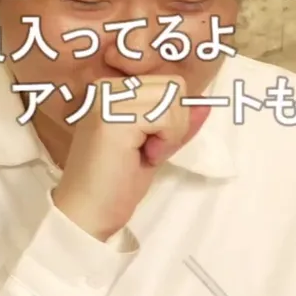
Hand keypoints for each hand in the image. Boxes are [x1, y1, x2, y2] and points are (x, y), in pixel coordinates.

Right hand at [51, 75, 194, 241]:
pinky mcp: (113, 117)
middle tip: (147, 150)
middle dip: (173, 124)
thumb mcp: (157, 145)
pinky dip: (165, 141)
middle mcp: (108, 86)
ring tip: (144, 153)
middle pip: (174, 86)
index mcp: (114, 88)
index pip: (169, 83)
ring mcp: (109, 98)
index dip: (172, 117)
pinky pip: (166, 117)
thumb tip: (206, 103)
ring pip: (172, 100)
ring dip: (169, 134)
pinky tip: (144, 157)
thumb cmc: (118, 183)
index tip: (148, 143)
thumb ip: (177, 122)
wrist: (89, 212)